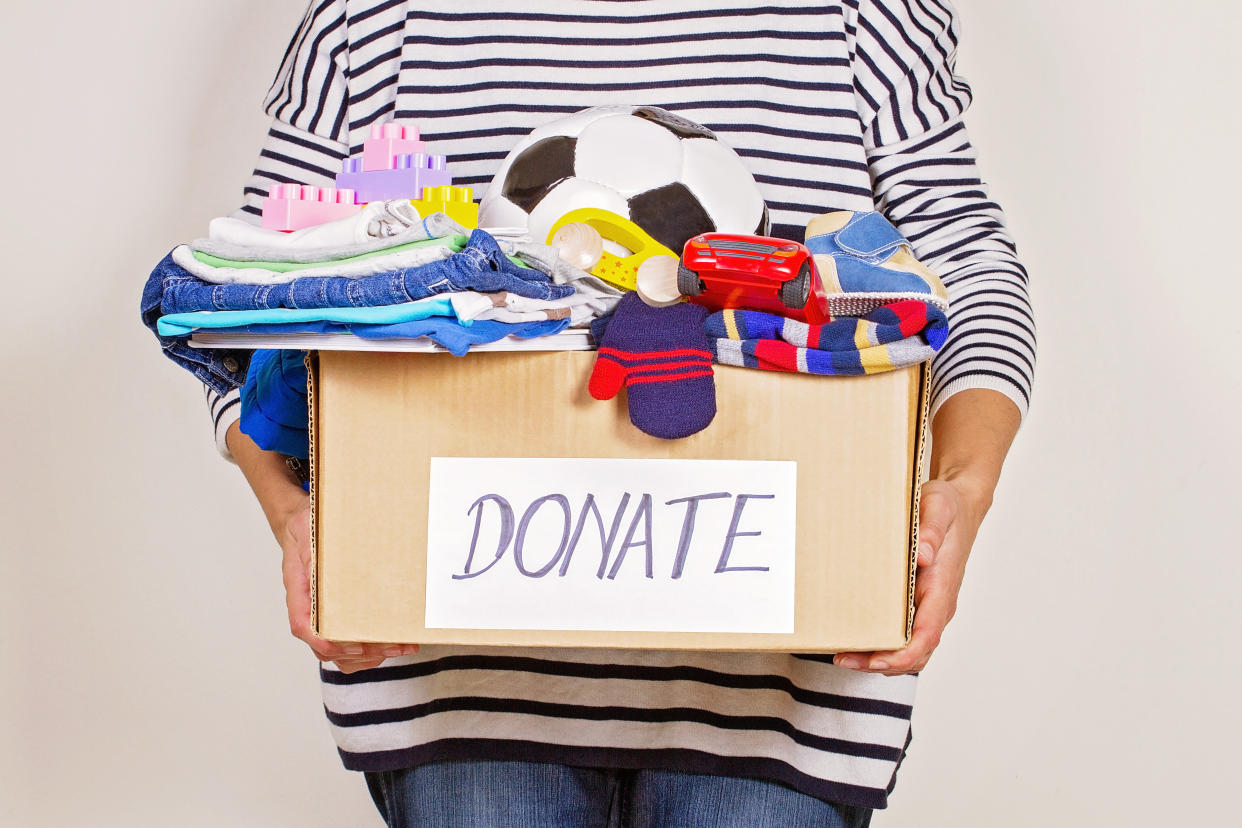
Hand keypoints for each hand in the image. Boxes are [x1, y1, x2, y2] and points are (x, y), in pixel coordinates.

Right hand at [277, 498, 418, 672]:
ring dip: (370, 656)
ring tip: (401, 646)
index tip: (352, 644)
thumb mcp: (308, 529)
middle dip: (361, 652)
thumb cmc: (307, 529)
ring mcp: (323, 615)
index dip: (325, 640)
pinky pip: (350, 645)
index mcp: (299, 589)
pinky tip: (394, 644)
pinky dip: (371, 652)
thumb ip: (314, 549)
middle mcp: (309, 608)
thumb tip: (324, 563)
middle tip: (392, 646)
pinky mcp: (338, 615)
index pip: (303, 625)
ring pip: (340, 652)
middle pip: (327, 646)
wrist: (304, 526)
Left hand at [833, 476, 986, 675]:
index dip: (902, 654)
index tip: (875, 660)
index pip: (927, 634)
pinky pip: (903, 633)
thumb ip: (932, 530)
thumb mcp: (940, 507)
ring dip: (878, 658)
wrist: (958, 504)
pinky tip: (855, 638)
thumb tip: (923, 555)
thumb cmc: (948, 506)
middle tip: (843, 658)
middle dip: (881, 663)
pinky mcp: (917, 602)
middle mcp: (937, 604)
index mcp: (942, 587)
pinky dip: (881, 643)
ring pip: (909, 647)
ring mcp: (928, 606)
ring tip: (842, 655)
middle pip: (915, 652)